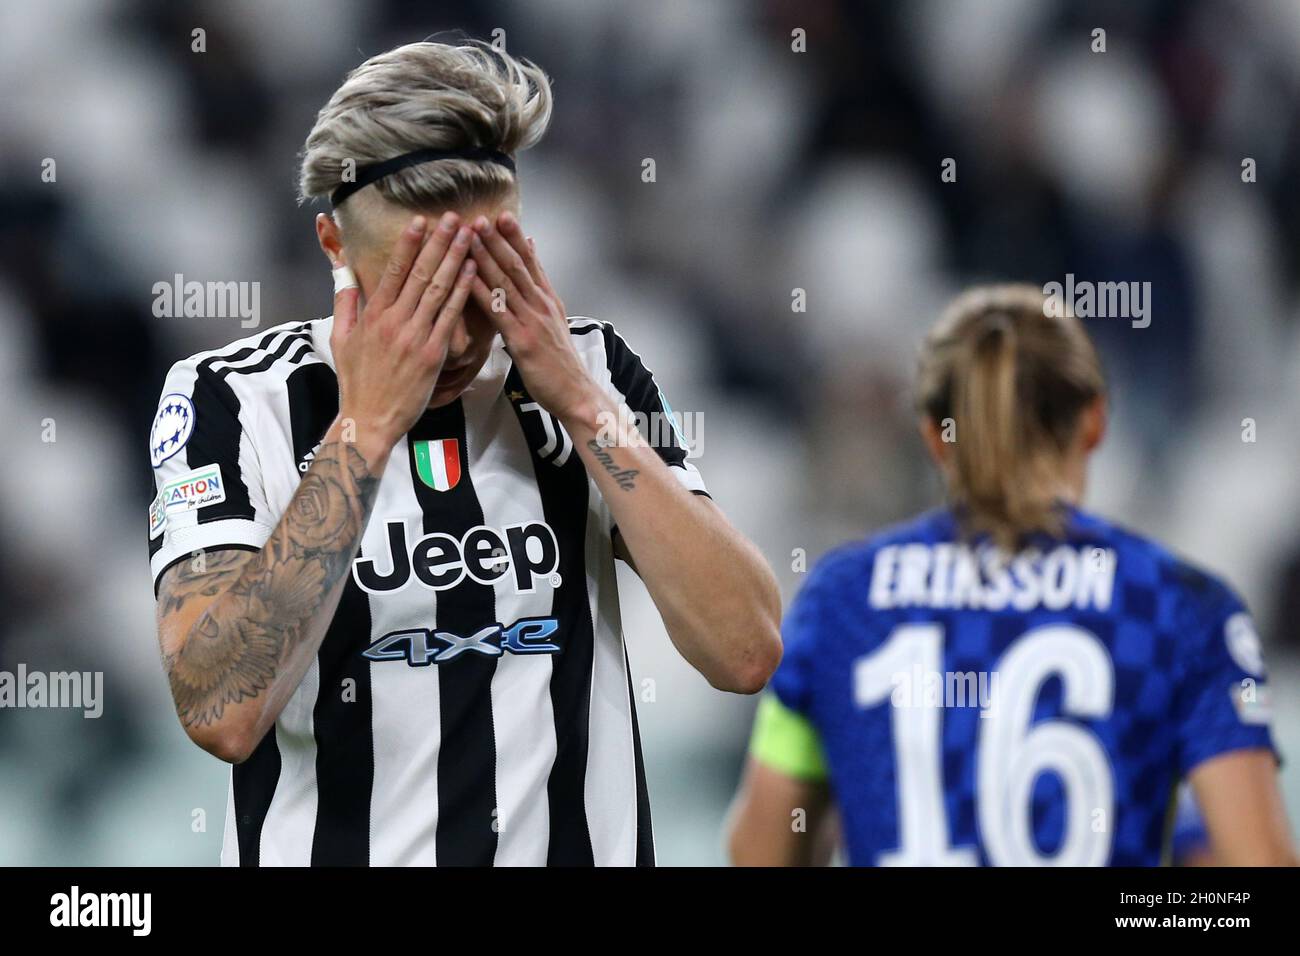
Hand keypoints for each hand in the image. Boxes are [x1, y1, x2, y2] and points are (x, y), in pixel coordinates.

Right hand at [330, 213, 476, 464]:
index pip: (394, 271)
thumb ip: (345, 305)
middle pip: (421, 273)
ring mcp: (415, 337)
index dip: (409, 243)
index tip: (420, 220)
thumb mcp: (340, 339)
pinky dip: (463, 293)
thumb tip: (345, 277)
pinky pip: (451, 317)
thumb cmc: (356, 382)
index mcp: (373, 315)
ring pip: (439, 290)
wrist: (368, 419)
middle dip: (439, 242)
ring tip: (468, 236)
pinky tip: (474, 273)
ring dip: (456, 259)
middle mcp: (394, 321)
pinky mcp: (433, 355)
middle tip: (453, 218)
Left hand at [468, 211, 601, 421]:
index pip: (531, 261)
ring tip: (470, 237)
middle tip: (480, 217)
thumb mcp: (555, 319)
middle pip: (517, 265)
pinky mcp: (523, 340)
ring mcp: (533, 321)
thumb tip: (533, 257)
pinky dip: (482, 292)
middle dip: (498, 240)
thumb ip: (541, 290)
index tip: (500, 215)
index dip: (515, 237)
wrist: (576, 392)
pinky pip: (498, 312)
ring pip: (507, 283)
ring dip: (487, 258)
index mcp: (548, 300)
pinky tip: (467, 278)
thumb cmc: (560, 361)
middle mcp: (542, 305)